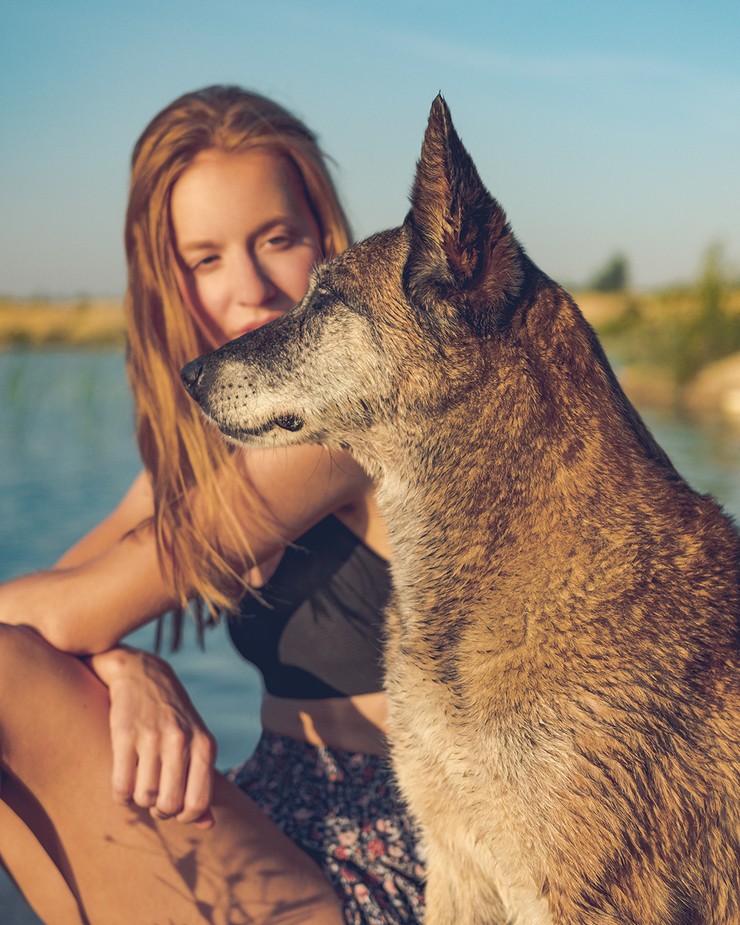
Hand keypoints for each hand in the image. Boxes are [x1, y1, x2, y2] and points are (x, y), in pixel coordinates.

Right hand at [88, 646, 216, 827]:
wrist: (143, 675)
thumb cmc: (174, 717)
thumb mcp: (196, 743)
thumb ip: (202, 782)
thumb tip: (208, 825)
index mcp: (204, 745)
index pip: (198, 803)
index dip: (185, 817)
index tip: (176, 809)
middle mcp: (181, 740)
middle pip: (168, 806)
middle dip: (160, 811)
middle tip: (156, 797)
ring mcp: (152, 736)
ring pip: (144, 798)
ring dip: (139, 800)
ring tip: (142, 784)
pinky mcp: (124, 735)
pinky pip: (120, 787)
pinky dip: (121, 794)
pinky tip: (125, 780)